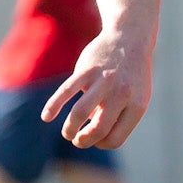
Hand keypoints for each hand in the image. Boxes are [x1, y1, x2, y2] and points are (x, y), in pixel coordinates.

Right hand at [42, 31, 153, 148]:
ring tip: (67, 134)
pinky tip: (46, 117)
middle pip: (98, 129)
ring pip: (80, 112)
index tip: (96, 139)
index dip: (101, 144)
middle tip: (77, 140)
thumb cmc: (131, 76)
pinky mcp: (86, 69)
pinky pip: (66, 90)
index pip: (115, 138)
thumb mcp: (135, 99)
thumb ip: (118, 118)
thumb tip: (95, 138)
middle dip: (83, 141)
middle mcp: (121, 94)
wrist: (129, 39)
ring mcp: (103, 81)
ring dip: (69, 128)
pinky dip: (53, 105)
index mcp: (136, 106)